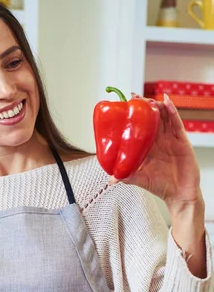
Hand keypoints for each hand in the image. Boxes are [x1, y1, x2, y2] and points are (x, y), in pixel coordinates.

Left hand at [109, 93, 202, 212]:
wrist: (179, 194)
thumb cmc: (160, 186)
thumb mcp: (139, 179)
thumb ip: (125, 176)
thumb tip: (110, 179)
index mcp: (147, 146)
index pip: (138, 127)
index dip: (132, 116)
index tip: (123, 106)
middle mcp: (158, 140)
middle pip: (150, 118)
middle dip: (142, 106)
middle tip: (133, 97)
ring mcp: (170, 138)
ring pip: (163, 116)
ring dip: (155, 106)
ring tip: (147, 99)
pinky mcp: (181, 139)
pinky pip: (176, 122)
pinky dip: (171, 110)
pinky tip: (166, 101)